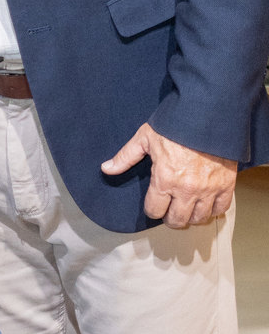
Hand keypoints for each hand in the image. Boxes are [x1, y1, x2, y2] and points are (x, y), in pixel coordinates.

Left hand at [101, 123, 236, 228]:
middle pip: (177, 220)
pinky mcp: (226, 185)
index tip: (154, 204)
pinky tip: (206, 203)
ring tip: (187, 208)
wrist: (207, 113)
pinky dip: (213, 210)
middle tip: (170, 210)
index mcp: (165, 179)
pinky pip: (221, 209)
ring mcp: (208, 189)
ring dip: (191, 216)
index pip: (155, 211)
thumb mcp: (145, 137)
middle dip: (171, 218)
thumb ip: (126, 157)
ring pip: (199, 218)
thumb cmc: (175, 124)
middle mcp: (187, 189)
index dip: (152, 209)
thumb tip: (107, 168)